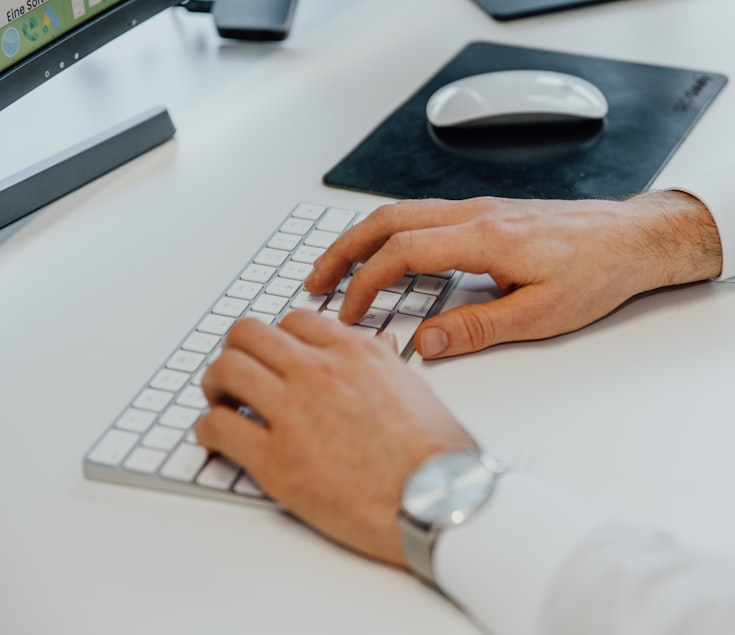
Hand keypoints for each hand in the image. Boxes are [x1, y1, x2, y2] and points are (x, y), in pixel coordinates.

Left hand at [194, 311, 474, 567]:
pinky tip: (219, 438)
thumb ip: (385, 365)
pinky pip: (218, 427)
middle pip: (249, 334)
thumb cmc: (437, 454)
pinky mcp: (276, 460)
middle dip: (237, 351)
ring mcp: (294, 413)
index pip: (295, 320)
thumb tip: (377, 350)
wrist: (439, 499)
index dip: (279, 338)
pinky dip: (209, 430)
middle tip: (238, 373)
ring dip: (216, 384)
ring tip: (222, 402)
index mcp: (357, 352)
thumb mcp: (416, 388)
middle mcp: (321, 371)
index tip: (276, 356)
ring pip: (225, 370)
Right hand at [305, 192, 721, 358]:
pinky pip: (427, 215)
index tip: (349, 313)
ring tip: (341, 267)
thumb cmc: (598, 271)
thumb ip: (477, 329)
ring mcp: (482, 209)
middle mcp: (476, 214)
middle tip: (315, 281)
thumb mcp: (541, 316)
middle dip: (344, 249)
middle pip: (389, 219)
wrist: (634, 239)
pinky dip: (394, 233)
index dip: (366, 282)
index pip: (402, 252)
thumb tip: (424, 343)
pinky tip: (393, 256)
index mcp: (484, 238)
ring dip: (366, 238)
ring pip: (405, 212)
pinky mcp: (491, 214)